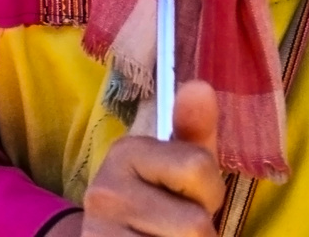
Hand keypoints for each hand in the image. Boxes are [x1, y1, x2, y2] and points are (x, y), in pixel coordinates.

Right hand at [61, 80, 224, 236]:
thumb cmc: (160, 198)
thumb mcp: (180, 163)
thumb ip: (195, 129)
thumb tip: (200, 86)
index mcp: (125, 152)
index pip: (198, 167)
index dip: (210, 191)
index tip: (189, 195)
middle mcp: (104, 192)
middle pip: (196, 224)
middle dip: (201, 230)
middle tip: (177, 224)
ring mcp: (99, 233)